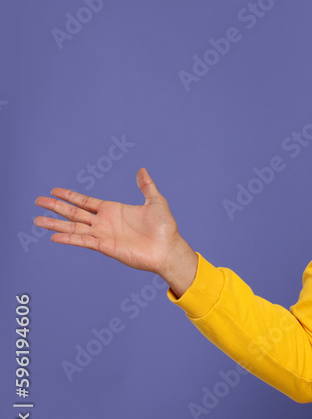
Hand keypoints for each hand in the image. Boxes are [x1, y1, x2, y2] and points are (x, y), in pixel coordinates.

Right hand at [34, 168, 197, 295]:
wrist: (168, 249)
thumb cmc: (164, 228)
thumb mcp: (156, 202)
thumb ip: (146, 186)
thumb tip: (142, 169)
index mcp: (113, 210)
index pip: (85, 201)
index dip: (70, 196)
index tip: (54, 191)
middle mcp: (104, 222)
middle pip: (74, 212)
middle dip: (56, 207)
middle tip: (38, 201)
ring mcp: (103, 234)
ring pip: (73, 227)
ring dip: (55, 224)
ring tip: (37, 219)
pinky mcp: (105, 246)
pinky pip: (83, 241)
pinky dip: (68, 239)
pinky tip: (53, 236)